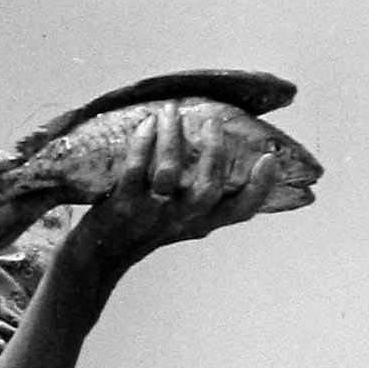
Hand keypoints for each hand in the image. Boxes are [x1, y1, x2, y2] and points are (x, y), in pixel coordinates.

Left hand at [71, 101, 278, 274]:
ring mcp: (150, 213)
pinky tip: (147, 124)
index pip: (239, 212)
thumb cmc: (142, 230)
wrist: (98, 256)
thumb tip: (223, 154)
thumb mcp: (180, 222)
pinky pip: (135, 170)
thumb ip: (201, 199)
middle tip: (213, 122)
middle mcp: (180, 220)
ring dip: (172, 137)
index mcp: (200, 224)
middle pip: (208, 189)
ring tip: (171, 111)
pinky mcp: (123, 205)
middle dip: (214, 152)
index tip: (270, 160)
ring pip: (169, 172)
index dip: (259, 188)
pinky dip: (143, 144)